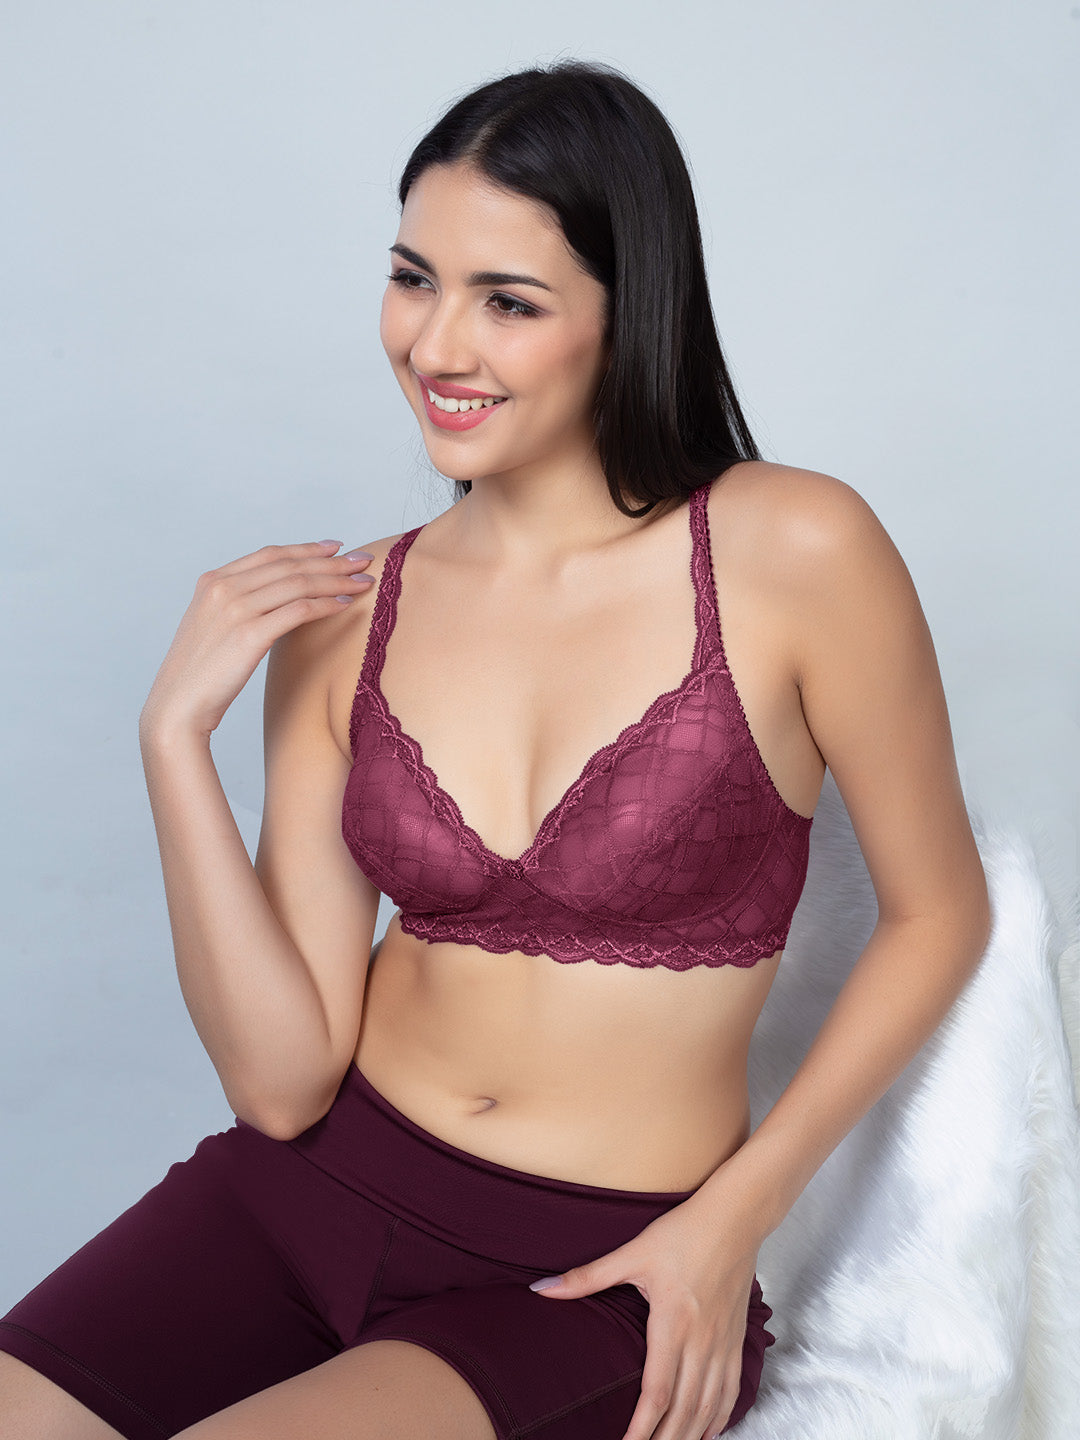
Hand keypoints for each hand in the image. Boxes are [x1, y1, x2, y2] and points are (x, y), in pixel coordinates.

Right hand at [140, 540, 374, 741]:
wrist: (178, 707)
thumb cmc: (200, 675)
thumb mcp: (214, 627)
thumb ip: (238, 606)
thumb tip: (276, 600)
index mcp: (213, 581)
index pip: (269, 555)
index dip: (306, 549)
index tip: (334, 547)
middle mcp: (223, 588)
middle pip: (289, 565)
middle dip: (331, 561)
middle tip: (362, 560)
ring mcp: (235, 609)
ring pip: (298, 584)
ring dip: (336, 581)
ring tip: (364, 582)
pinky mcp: (249, 634)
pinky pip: (298, 611)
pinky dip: (326, 605)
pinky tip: (345, 606)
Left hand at [528, 1194, 759, 1439]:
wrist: (735, 1216)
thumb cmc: (683, 1232)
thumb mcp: (633, 1252)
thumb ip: (587, 1277)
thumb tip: (542, 1287)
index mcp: (673, 1323)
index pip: (656, 1392)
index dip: (640, 1429)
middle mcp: (702, 1341)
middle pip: (684, 1410)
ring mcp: (724, 1343)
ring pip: (709, 1406)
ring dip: (690, 1436)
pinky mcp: (738, 1339)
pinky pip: (732, 1390)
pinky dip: (720, 1417)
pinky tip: (708, 1431)